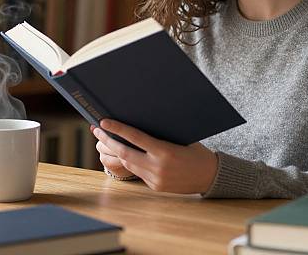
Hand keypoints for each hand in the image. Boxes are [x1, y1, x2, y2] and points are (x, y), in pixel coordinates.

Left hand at [92, 119, 217, 193]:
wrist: (210, 175)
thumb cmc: (197, 151)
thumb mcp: (181, 138)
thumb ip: (161, 135)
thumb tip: (140, 122)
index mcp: (165, 151)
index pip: (135, 138)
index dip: (118, 129)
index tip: (104, 122)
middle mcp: (158, 167)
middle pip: (125, 153)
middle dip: (109, 140)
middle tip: (97, 130)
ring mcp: (155, 179)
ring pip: (128, 164)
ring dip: (115, 151)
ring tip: (105, 139)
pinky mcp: (155, 186)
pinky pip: (138, 172)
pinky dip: (129, 161)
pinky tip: (123, 153)